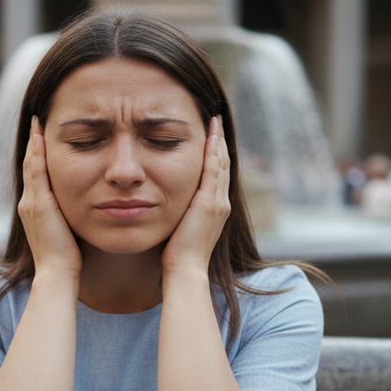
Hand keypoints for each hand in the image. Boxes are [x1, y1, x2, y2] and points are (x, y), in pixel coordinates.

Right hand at [19, 116, 81, 276]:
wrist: (58, 272)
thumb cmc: (67, 258)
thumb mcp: (66, 230)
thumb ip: (68, 215)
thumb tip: (84, 204)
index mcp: (34, 208)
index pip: (35, 174)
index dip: (37, 154)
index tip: (42, 135)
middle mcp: (28, 202)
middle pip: (29, 164)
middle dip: (33, 142)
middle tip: (37, 120)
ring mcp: (31, 202)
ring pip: (30, 164)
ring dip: (34, 141)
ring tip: (38, 121)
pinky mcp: (39, 203)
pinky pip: (36, 171)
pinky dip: (37, 153)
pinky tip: (41, 137)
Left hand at [162, 116, 230, 274]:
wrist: (185, 268)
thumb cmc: (178, 254)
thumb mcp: (181, 226)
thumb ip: (180, 211)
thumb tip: (166, 199)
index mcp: (215, 208)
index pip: (218, 174)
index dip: (216, 154)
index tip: (212, 135)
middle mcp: (221, 203)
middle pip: (223, 164)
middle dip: (220, 142)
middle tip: (216, 121)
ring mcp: (218, 202)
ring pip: (222, 164)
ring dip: (219, 141)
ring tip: (215, 122)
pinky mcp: (210, 202)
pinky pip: (214, 170)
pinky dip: (214, 152)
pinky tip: (211, 136)